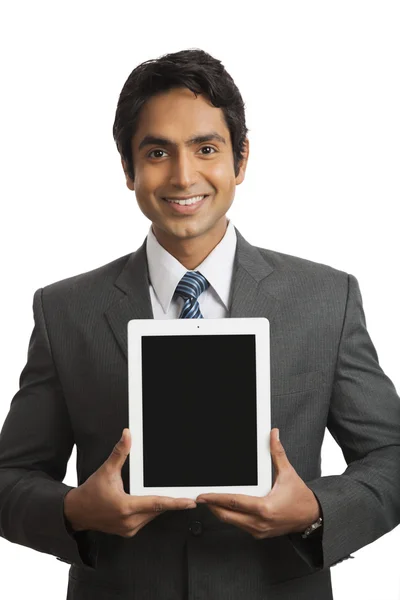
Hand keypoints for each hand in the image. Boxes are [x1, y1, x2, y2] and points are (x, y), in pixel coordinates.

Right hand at [64, 428, 196, 537]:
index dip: (175, 503)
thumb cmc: (91, 492)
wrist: (77, 512)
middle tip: (183, 493)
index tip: (190, 502)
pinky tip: (151, 502)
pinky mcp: (128, 531)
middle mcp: (129, 521)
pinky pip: (146, 520)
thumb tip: (127, 435)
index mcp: (126, 507)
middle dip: (169, 500)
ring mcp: (129, 528)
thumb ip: (119, 453)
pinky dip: (151, 511)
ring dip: (160, 505)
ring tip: (167, 495)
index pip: (156, 504)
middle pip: (157, 510)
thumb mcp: (106, 471)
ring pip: (153, 515)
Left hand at [196, 428, 319, 538]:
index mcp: (264, 508)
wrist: (311, 517)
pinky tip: (226, 508)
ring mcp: (258, 530)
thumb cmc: (300, 497)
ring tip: (211, 501)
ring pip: (232, 522)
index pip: (233, 502)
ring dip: (220, 511)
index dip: (215, 498)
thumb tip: (273, 434)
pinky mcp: (259, 533)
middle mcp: (259, 522)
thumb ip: (277, 453)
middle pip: (227, 516)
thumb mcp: (288, 473)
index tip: (203, 495)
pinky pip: (240, 525)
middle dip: (212, 506)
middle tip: (201, 497)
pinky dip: (231, 516)